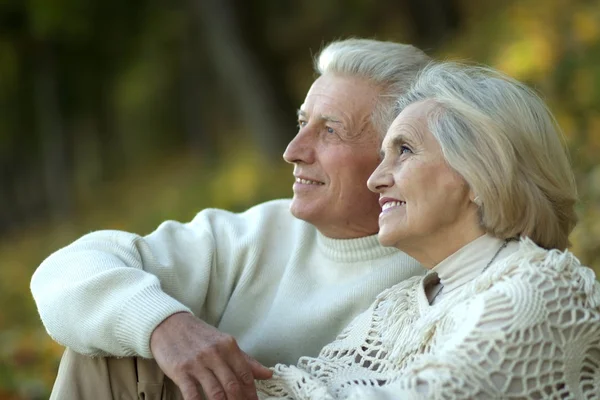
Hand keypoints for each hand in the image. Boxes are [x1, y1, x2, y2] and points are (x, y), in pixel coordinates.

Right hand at [150, 312, 272, 399]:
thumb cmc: (199, 336)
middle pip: (232, 386)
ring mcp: (197, 363)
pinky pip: (192, 394)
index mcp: (229, 346)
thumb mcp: (224, 343)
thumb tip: (268, 374)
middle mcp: (215, 353)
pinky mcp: (181, 370)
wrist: (169, 324)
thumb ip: (246, 360)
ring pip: (215, 392)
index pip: (245, 375)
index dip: (252, 393)